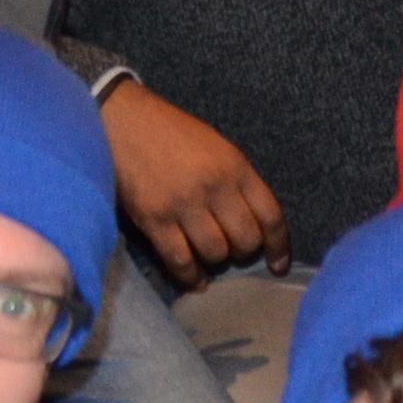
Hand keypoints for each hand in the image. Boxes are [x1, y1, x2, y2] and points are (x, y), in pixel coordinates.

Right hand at [102, 82, 283, 283]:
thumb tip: (253, 223)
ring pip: (215, 253)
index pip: (270, 216)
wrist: (123, 121)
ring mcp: (183, 205)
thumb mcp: (218, 148)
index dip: (278, 246)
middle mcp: (214, 188)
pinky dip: (191, 276)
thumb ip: (237, 182)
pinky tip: (197, 281)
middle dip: (244, 252)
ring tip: (210, 256)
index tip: (278, 264)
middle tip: (233, 250)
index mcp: (236, 167)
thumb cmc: (173, 134)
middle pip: (245, 240)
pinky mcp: (153, 219)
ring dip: (216, 261)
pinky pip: (180, 260)